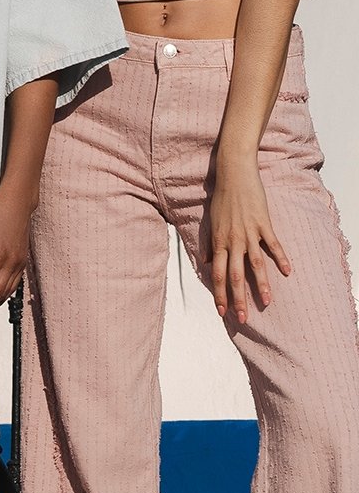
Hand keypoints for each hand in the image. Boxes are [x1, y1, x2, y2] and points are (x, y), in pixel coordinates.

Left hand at [210, 154, 290, 323]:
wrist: (234, 174)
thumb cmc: (222, 198)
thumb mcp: (211, 222)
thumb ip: (210, 243)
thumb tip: (204, 260)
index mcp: (219, 242)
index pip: (217, 274)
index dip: (220, 294)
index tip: (222, 312)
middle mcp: (233, 241)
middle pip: (235, 276)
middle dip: (238, 299)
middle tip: (241, 318)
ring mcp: (249, 233)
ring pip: (255, 265)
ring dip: (261, 285)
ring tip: (266, 302)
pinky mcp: (263, 223)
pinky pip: (273, 245)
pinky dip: (281, 258)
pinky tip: (287, 272)